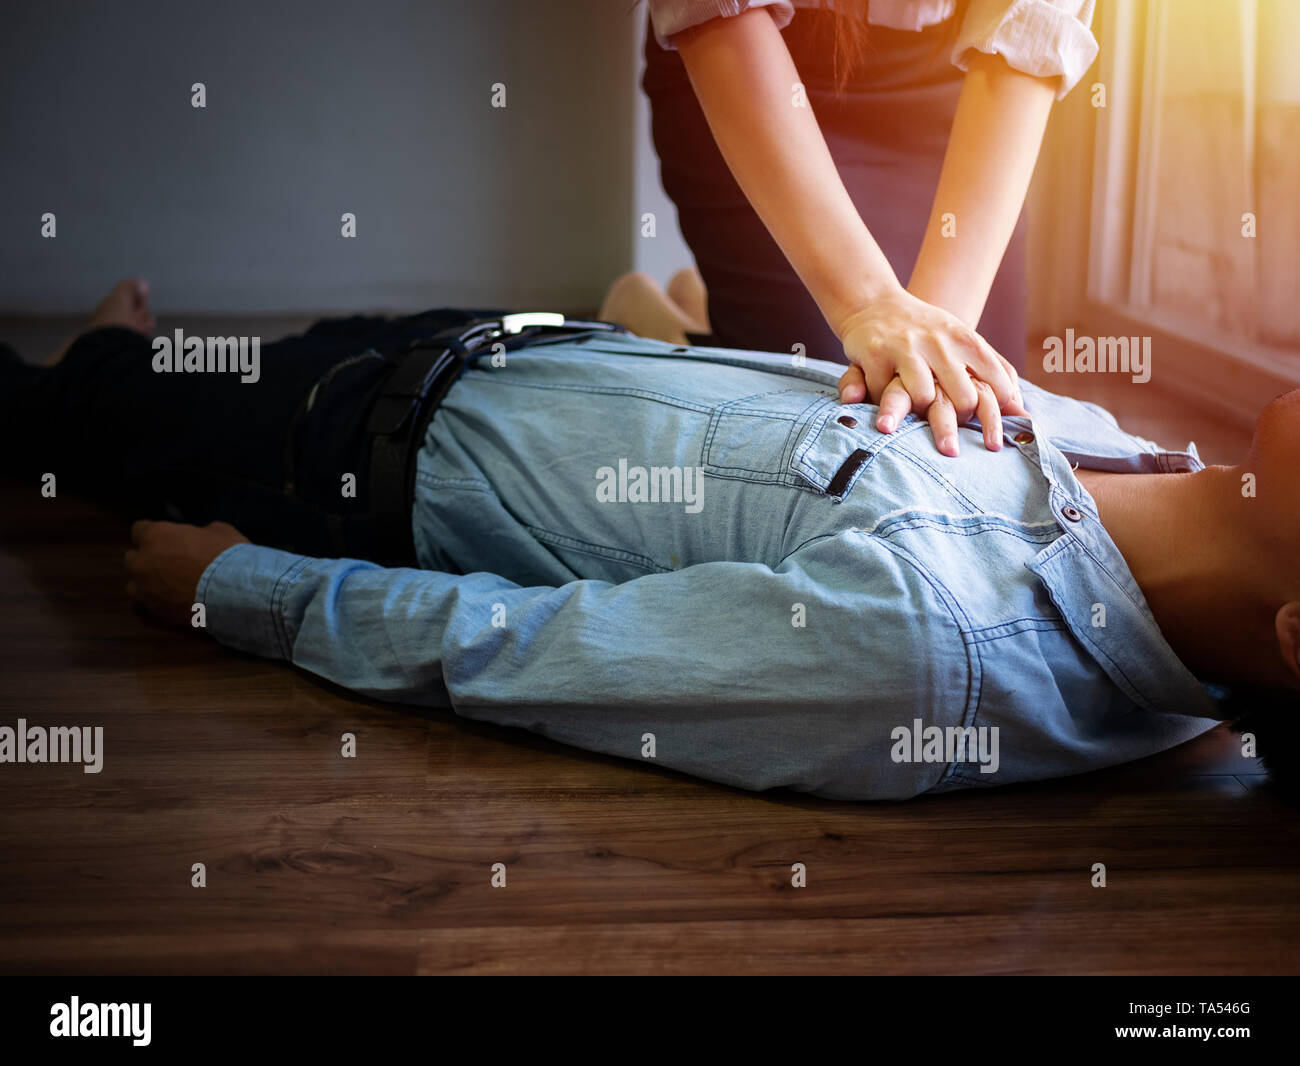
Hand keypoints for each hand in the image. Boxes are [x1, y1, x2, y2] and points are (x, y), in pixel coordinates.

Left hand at [124, 519, 249, 627]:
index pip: (139, 529)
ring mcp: (146, 591)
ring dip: (147, 583)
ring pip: (134, 585)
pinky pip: (150, 605)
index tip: (167, 538)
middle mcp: (142, 563)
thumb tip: (198, 538)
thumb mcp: (218, 531)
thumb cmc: (227, 556)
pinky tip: (178, 601)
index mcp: (155, 537)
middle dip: (146, 559)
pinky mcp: (157, 613)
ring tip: (169, 586)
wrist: (236, 594)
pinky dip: (161, 602)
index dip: (154, 533)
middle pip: (131, 559)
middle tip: (168, 562)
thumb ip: (198, 533)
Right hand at [834, 287, 1026, 455]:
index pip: (996, 384)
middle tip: (949, 431)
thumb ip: (995, 370)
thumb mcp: (963, 339)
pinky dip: (885, 403)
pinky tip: (883, 399)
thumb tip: (1022, 410)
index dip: (995, 415)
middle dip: (958, 421)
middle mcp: (939, 342)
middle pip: (963, 399)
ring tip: (915, 413)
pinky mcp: (875, 355)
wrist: (873, 302)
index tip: (990, 435)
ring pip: (924, 398)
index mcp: (966, 339)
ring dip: (919, 412)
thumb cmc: (926, 330)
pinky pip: (885, 394)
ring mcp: (907, 347)